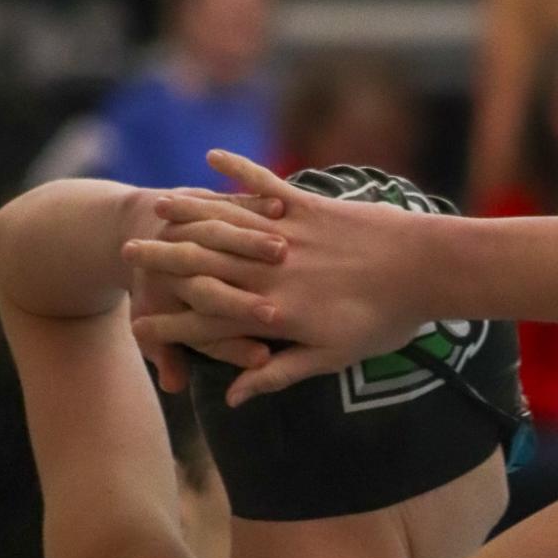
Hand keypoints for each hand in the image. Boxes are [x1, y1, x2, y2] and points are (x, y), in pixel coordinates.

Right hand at [125, 151, 429, 402]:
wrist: (429, 268)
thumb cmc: (385, 321)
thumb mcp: (331, 358)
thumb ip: (279, 373)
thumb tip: (234, 397)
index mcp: (277, 313)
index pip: (211, 319)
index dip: (173, 323)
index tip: (140, 325)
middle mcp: (274, 271)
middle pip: (206, 266)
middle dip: (163, 261)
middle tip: (127, 255)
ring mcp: (289, 233)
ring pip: (226, 223)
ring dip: (188, 214)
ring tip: (154, 209)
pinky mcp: (309, 204)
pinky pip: (264, 184)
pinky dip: (238, 170)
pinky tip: (211, 159)